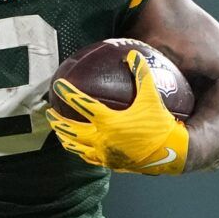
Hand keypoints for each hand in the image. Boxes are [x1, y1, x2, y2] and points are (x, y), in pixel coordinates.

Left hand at [47, 50, 189, 174]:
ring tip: (58, 130)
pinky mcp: (109, 163)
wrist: (169, 153)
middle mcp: (102, 139)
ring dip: (64, 137)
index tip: (57, 85)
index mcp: (109, 122)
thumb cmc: (160, 124)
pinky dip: (79, 150)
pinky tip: (77, 146)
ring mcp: (103, 153)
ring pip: (76, 147)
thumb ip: (141, 74)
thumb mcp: (152, 97)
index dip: (68, 93)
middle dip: (57, 121)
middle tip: (49, 111)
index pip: (82, 105)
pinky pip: (88, 157)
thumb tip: (132, 54)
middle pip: (71, 130)